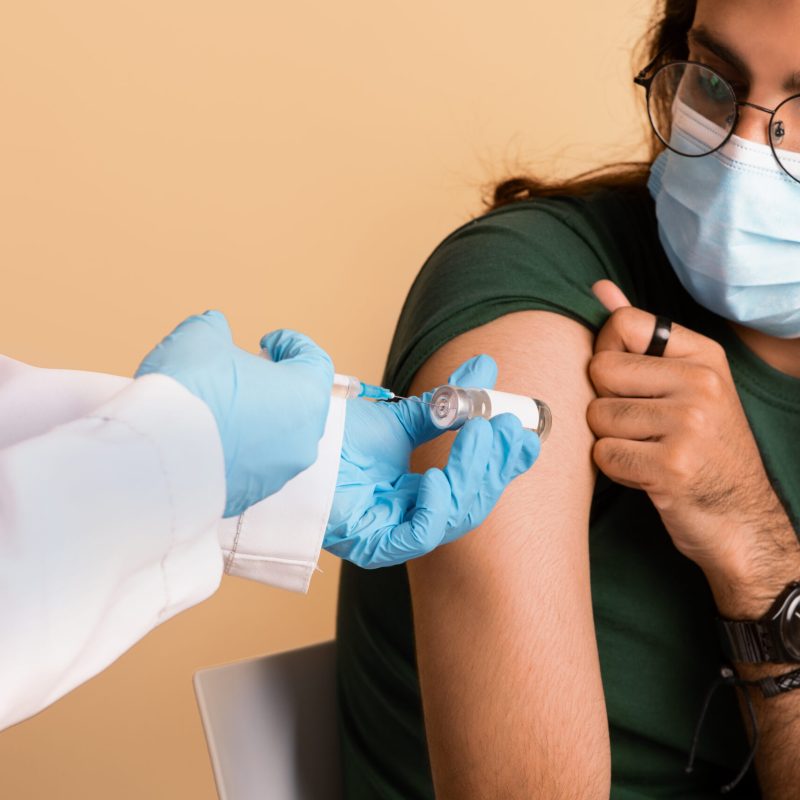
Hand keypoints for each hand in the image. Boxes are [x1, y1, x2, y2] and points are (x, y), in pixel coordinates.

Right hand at [136, 311, 332, 517]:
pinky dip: (240, 448)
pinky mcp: (253, 494)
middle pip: (300, 402)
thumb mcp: (201, 337)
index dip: (290, 344)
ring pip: (278, 437)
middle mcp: (304, 437)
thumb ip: (217, 329)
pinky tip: (209, 437)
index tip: (267, 342)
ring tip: (221, 405)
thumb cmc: (189, 391)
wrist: (155, 456)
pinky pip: (254, 464)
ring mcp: (281, 471)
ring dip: (257, 418)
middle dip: (274, 383)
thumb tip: (216, 330)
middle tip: (244, 372)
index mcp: (306, 394)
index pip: (314, 361)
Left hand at [324, 355, 540, 567]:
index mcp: (421, 494)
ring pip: (454, 518)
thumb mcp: (402, 416)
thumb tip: (485, 365)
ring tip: (479, 434)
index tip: (525, 433)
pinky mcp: (371, 544)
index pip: (474, 486)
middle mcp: (410, 518)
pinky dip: (436, 508)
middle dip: (496, 466)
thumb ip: (447, 401)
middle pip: (471, 504)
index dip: (503, 462)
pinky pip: (418, 536)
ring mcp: (392, 533)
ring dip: (473, 475)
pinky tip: (437, 476)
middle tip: (506, 428)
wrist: (291, 432)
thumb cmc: (338, 433)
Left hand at [587, 281, 796, 611]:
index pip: (622, 325)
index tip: (627, 383)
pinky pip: (604, 454)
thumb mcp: (684, 383)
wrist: (740, 518)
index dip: (607, 354)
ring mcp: (690, 424)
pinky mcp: (672, 466)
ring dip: (610, 439)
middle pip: (599, 370)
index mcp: (703, 355)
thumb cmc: (702, 448)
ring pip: (597, 415)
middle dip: (605, 402)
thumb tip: (599, 288)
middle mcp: (701, 383)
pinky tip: (646, 474)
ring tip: (646, 450)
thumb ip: (639, 335)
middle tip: (640, 426)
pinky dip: (615, 469)